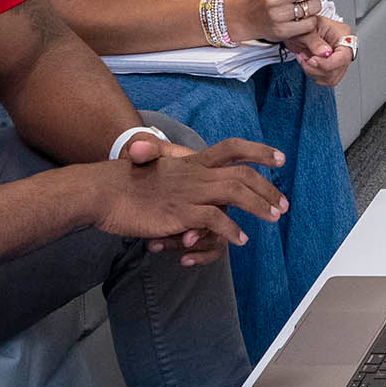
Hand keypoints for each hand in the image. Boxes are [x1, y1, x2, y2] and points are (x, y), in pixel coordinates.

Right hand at [102, 128, 287, 265]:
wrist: (101, 192)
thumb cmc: (124, 182)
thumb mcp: (155, 170)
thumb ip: (175, 174)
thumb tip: (187, 177)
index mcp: (190, 161)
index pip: (231, 147)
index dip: (258, 151)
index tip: (280, 158)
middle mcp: (194, 173)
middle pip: (242, 174)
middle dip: (267, 188)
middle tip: (284, 203)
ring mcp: (189, 192)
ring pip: (235, 193)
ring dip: (259, 206)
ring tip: (274, 217)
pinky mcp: (180, 213)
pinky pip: (215, 220)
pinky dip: (231, 230)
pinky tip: (241, 238)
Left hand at [295, 4, 355, 86]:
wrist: (294, 29)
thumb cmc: (301, 23)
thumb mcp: (306, 30)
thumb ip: (315, 41)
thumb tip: (324, 53)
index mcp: (342, 34)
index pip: (344, 55)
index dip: (328, 63)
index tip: (312, 60)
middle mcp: (342, 47)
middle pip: (339, 69)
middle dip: (318, 68)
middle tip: (306, 59)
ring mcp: (337, 58)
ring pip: (332, 77)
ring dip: (314, 72)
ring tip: (305, 60)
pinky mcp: (330, 66)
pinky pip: (326, 79)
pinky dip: (314, 74)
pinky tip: (308, 64)